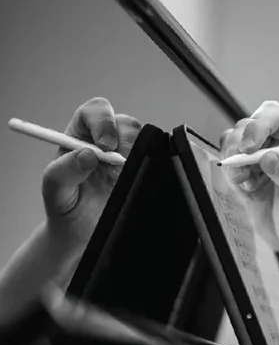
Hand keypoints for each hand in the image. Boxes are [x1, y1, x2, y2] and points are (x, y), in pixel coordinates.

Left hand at [41, 98, 140, 254]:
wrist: (84, 232)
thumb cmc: (66, 207)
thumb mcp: (54, 190)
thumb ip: (63, 170)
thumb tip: (86, 154)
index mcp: (79, 135)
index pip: (94, 111)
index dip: (102, 122)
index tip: (103, 145)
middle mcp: (106, 140)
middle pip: (125, 122)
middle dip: (124, 142)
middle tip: (117, 166)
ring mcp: (128, 154)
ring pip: (145, 138)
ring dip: (138, 155)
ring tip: (122, 179)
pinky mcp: (145, 167)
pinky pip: (158, 156)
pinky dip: (153, 165)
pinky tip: (137, 181)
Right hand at [220, 100, 278, 252]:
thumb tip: (270, 157)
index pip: (277, 116)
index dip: (260, 124)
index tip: (250, 146)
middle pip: (249, 124)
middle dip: (240, 142)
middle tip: (242, 165)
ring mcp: (260, 158)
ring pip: (233, 141)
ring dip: (233, 160)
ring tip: (248, 181)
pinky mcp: (246, 174)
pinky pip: (228, 164)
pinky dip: (231, 175)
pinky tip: (247, 189)